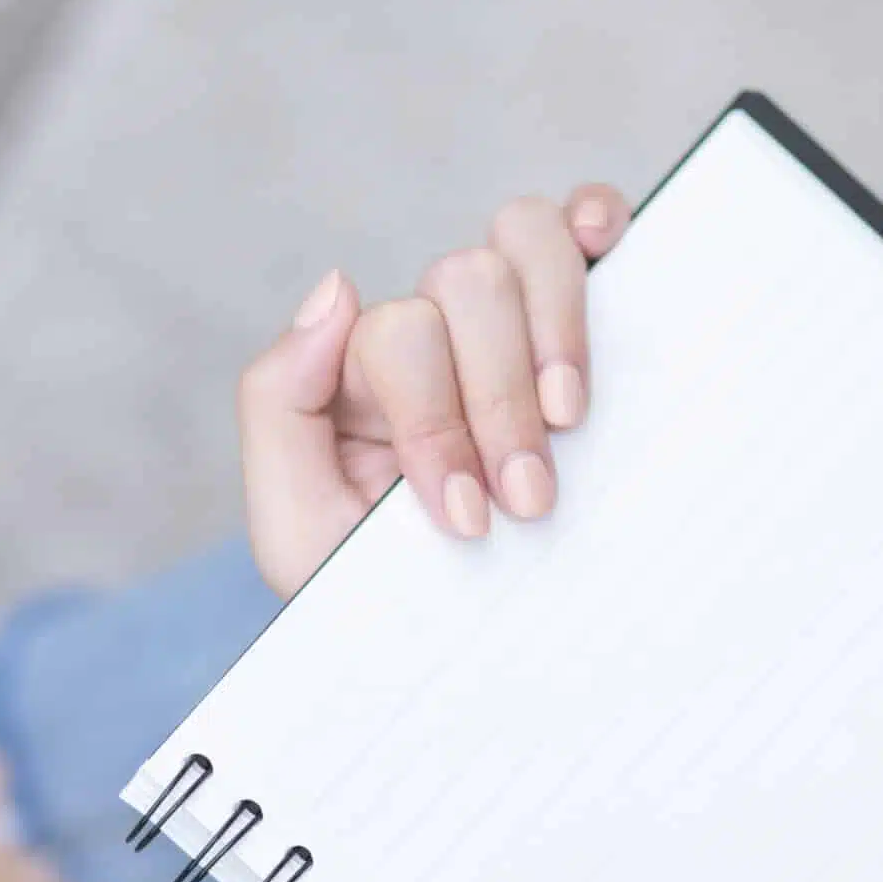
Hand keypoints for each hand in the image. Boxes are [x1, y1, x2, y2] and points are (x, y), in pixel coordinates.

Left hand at [234, 184, 631, 598]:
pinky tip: (603, 250)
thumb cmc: (382, 592)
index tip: (466, 521)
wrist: (471, 663)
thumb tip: (338, 286)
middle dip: (501, 399)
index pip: (401, 333)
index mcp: (362, 371)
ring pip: (525, 237)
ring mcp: (508, 319)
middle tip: (528, 501)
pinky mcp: (578, 324)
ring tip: (570, 423)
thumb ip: (279, 404)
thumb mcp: (294, 524)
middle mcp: (434, 329)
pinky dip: (595, 218)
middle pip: (468, 280)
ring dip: (557, 332)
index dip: (438, 420)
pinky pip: (586, 222)